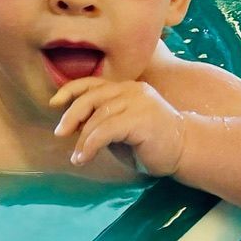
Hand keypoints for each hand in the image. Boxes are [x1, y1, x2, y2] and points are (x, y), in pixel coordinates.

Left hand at [50, 78, 186, 176]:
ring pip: (98, 116)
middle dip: (71, 115)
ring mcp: (138, 102)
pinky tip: (84, 157)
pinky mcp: (141, 119)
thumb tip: (71, 125)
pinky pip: (106, 130)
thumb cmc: (152, 144)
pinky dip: (90, 145)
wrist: (187, 151)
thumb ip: (100, 122)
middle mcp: (132, 90)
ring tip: (77, 156)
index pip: (93, 83)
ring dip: (82, 138)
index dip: (70, 90)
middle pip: (92, 97)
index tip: (54, 103)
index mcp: (127, 89)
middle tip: (59, 133)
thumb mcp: (120, 129)